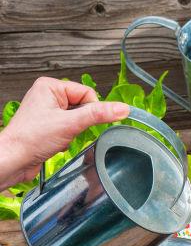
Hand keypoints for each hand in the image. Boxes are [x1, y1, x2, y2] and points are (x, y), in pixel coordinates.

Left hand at [0, 77, 129, 189]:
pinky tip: (57, 141)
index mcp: (50, 86)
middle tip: (67, 129)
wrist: (14, 159)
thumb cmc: (31, 139)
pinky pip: (71, 127)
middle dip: (80, 122)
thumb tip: (122, 108)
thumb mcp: (71, 124)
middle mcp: (48, 95)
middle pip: (83, 105)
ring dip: (74, 130)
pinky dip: (69, 136)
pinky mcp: (49, 123)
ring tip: (59, 136)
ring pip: (78, 118)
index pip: (87, 93)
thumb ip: (98, 114)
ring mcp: (48, 109)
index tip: (81, 122)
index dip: (90, 110)